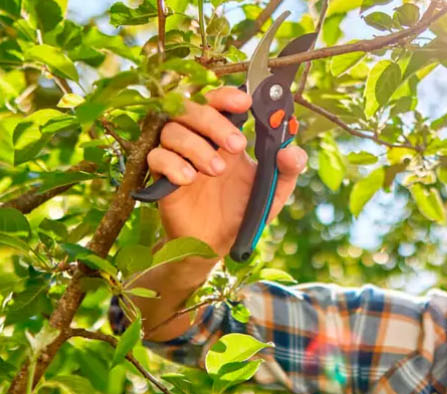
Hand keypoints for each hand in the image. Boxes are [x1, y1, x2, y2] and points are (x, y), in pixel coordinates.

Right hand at [146, 86, 307, 255]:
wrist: (217, 244)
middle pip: (191, 108)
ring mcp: (177, 156)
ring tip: (218, 170)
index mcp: (224, 135)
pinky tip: (189, 180)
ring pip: (171, 130)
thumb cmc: (243, 210)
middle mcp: (198, 139)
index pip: (218, 101)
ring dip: (196, 145)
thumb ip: (288, 169)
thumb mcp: (273, 191)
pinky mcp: (161, 177)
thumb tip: (291, 151)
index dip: (227, 96)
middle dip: (215, 122)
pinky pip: (155, 157)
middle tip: (238, 146)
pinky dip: (172, 163)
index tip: (245, 103)